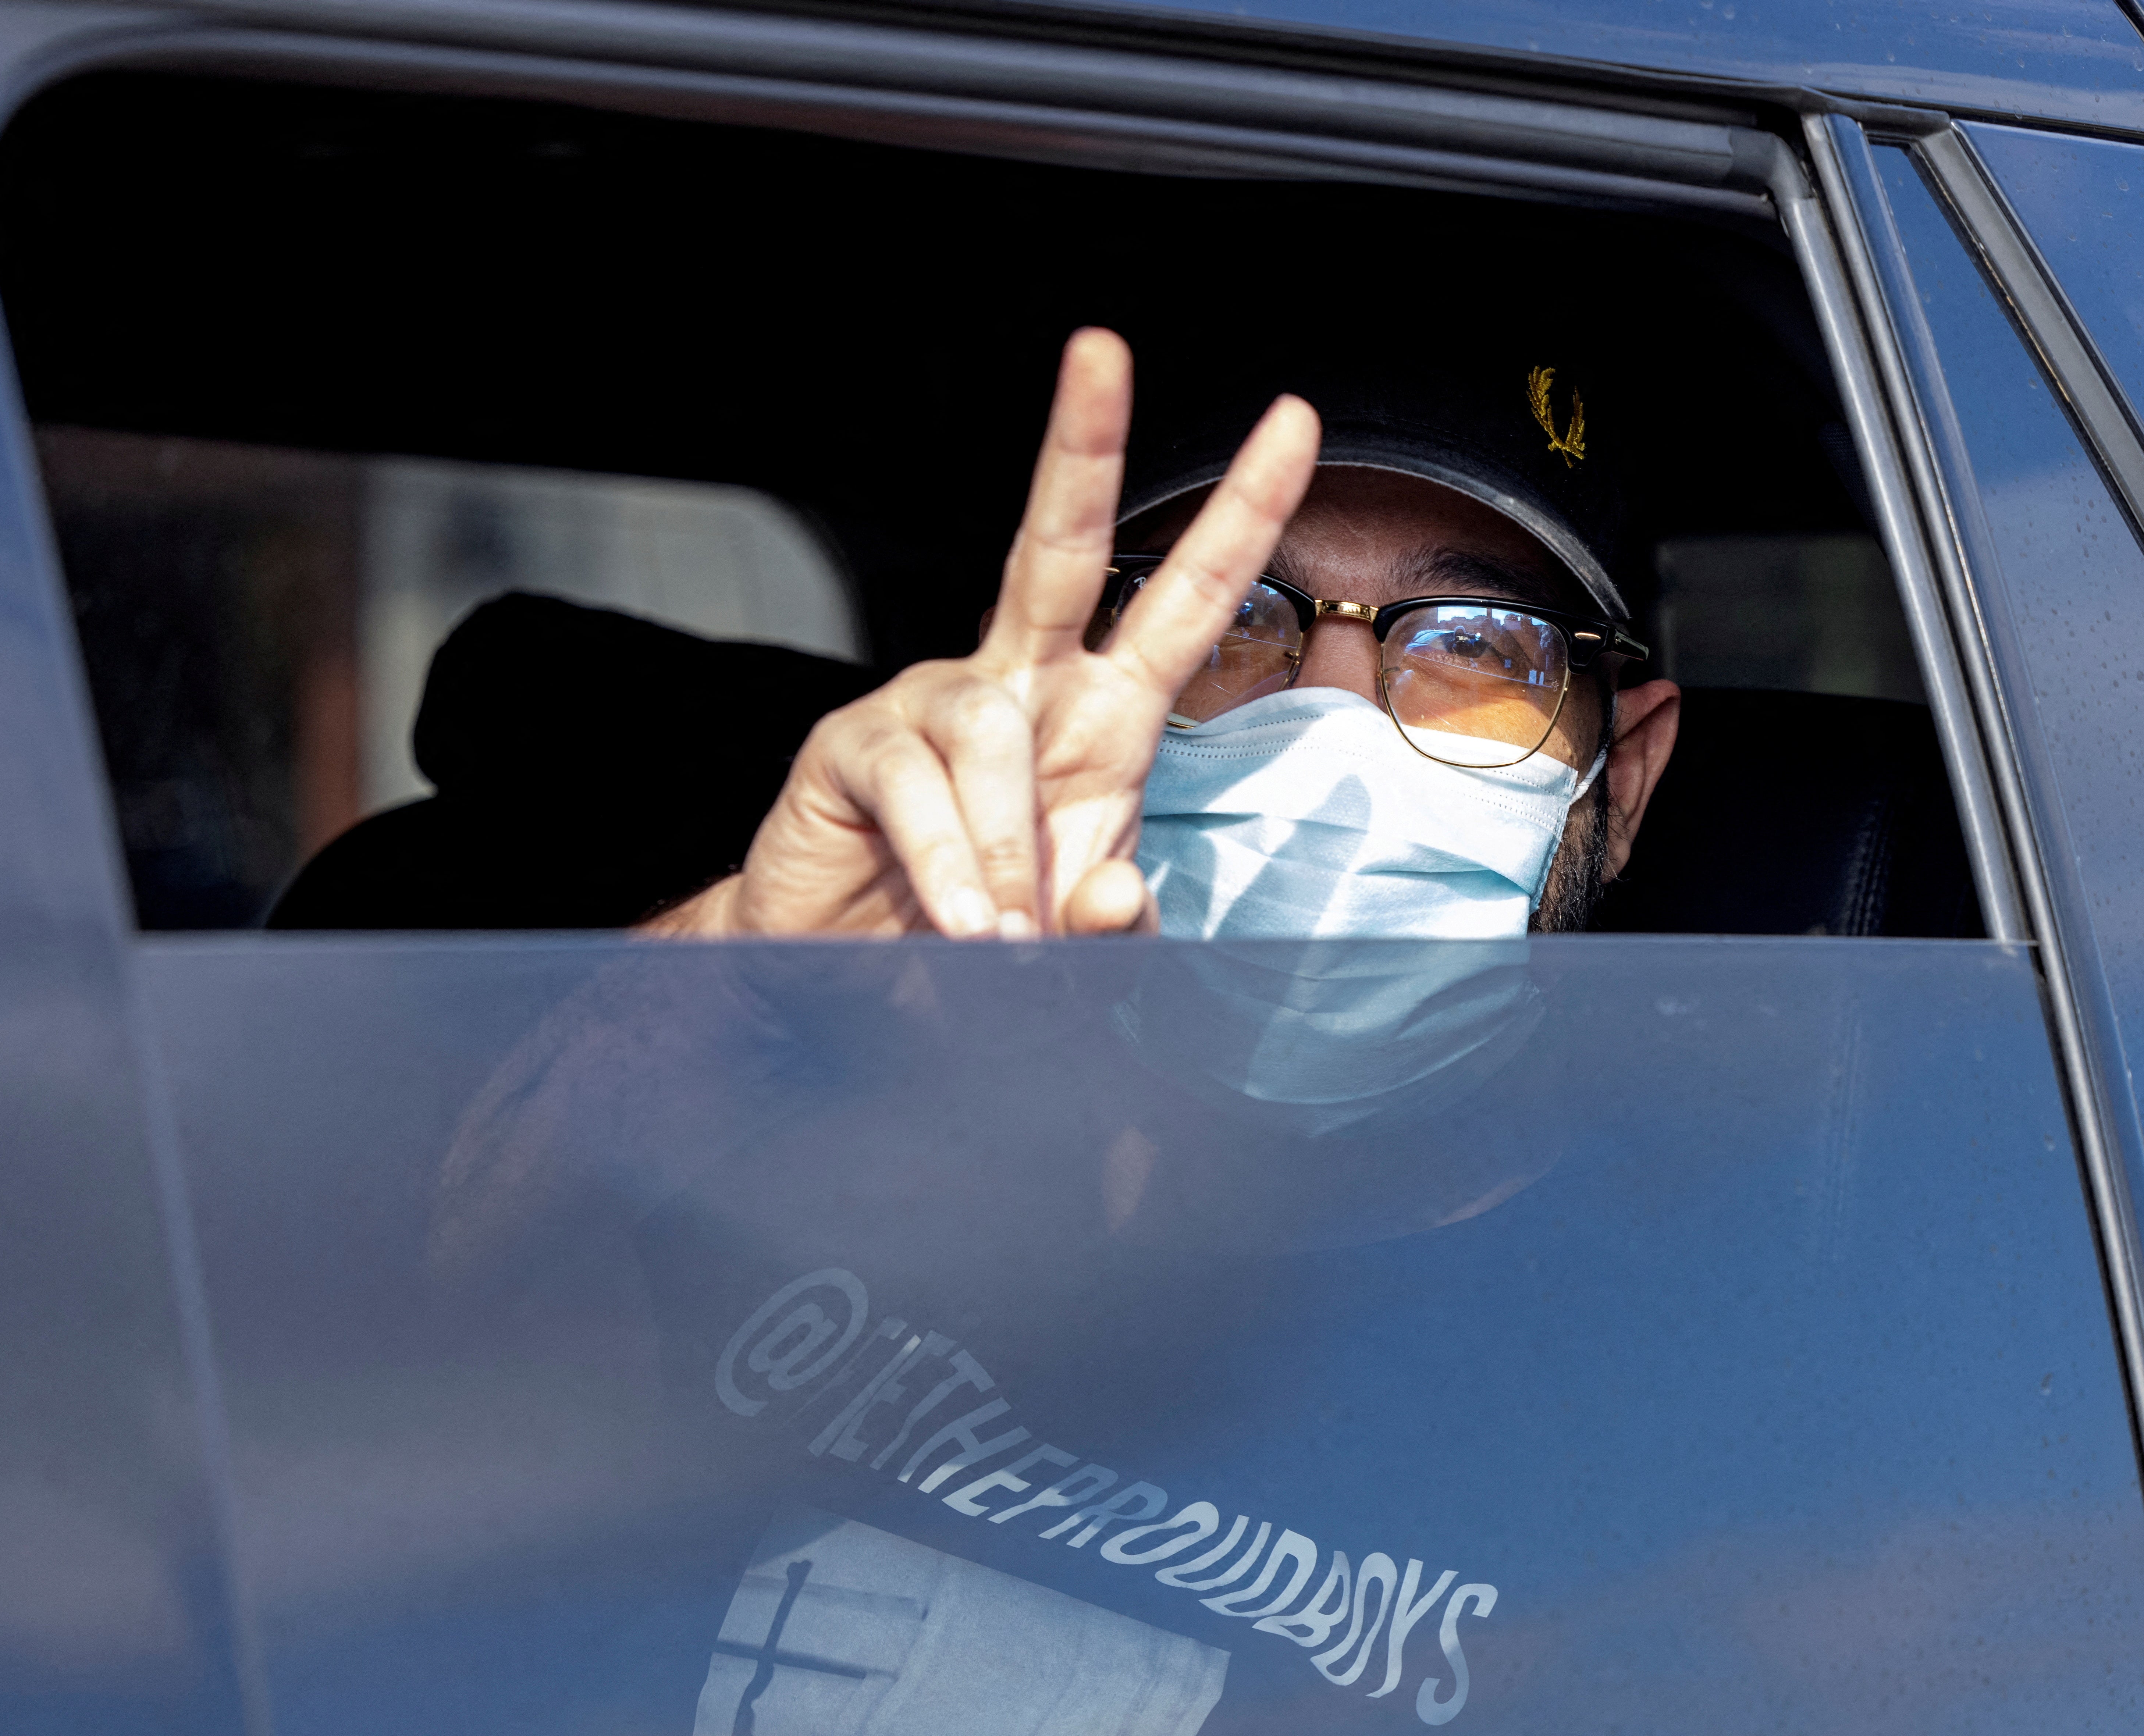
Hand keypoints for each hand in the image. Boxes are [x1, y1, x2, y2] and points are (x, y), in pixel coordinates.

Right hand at [649, 329, 1321, 938]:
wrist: (848, 979)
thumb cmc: (983, 943)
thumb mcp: (1075, 943)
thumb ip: (1112, 926)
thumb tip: (1113, 895)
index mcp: (1101, 715)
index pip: (1185, 597)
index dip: (1241, 515)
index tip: (1295, 422)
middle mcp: (1021, 685)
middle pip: (1059, 547)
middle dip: (1081, 447)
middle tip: (1101, 348)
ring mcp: (933, 705)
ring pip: (992, 733)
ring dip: (1007, 853)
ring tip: (999, 942)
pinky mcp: (856, 747)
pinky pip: (921, 790)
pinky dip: (949, 867)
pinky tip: (960, 925)